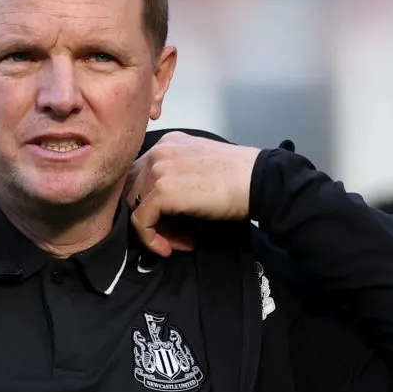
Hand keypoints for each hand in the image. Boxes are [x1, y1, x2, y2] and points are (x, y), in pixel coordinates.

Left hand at [125, 131, 260, 255]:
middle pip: (134, 190)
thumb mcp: (199, 167)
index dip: (151, 201)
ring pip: (135, 207)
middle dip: (151, 215)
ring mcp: (157, 169)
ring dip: (155, 229)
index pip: (141, 175)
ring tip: (178, 241)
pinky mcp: (161, 191)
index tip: (171, 221)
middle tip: (174, 234)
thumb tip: (162, 204)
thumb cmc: (238, 178)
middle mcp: (158, 152)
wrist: (257, 181)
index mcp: (168, 143)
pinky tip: (170, 248)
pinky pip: (140, 222)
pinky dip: (151, 239)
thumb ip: (176, 176)